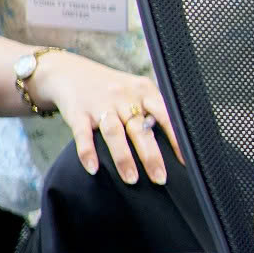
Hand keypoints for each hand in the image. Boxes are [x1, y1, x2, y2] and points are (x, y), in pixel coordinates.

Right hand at [32, 53, 170, 184]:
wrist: (69, 73)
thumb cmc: (112, 88)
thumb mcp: (137, 90)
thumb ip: (153, 110)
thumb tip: (178, 141)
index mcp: (144, 91)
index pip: (165, 115)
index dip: (175, 138)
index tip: (184, 160)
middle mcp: (123, 97)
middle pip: (140, 129)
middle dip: (151, 156)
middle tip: (160, 179)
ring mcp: (100, 105)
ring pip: (114, 133)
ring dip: (123, 158)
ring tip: (131, 180)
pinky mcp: (78, 113)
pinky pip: (83, 135)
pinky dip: (87, 152)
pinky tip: (93, 169)